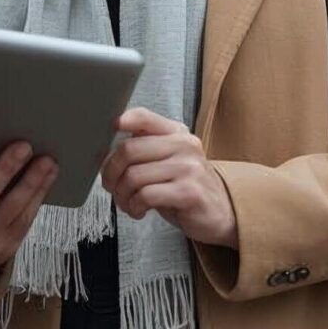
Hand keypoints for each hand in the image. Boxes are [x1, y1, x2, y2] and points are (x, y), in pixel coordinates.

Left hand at [101, 108, 237, 247]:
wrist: (221, 212)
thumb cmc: (185, 186)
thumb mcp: (168, 160)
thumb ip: (145, 148)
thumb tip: (106, 150)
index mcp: (176, 133)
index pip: (143, 116)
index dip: (121, 121)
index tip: (109, 133)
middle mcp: (184, 145)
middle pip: (129, 149)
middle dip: (110, 173)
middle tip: (112, 187)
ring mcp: (189, 168)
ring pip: (134, 176)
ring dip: (122, 195)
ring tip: (127, 203)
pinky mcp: (189, 192)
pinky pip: (146, 195)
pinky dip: (134, 206)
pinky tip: (139, 211)